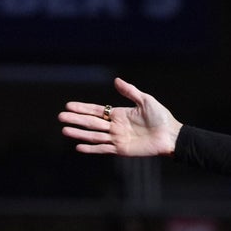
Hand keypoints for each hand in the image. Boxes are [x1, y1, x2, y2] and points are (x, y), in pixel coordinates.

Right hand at [59, 77, 180, 156]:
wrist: (170, 135)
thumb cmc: (161, 117)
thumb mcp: (145, 100)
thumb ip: (129, 91)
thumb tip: (115, 81)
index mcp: (119, 114)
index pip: (96, 110)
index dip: (82, 108)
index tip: (69, 106)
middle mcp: (115, 126)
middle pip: (91, 122)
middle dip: (76, 119)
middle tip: (60, 117)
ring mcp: (117, 138)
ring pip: (94, 135)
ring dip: (79, 133)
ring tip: (65, 130)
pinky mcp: (121, 149)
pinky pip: (103, 149)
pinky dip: (91, 148)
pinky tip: (79, 146)